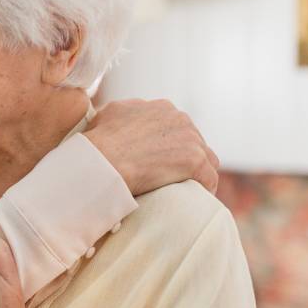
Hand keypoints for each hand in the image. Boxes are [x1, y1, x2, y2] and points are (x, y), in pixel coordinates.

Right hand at [84, 99, 219, 194]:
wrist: (102, 161)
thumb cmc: (98, 143)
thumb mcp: (108, 115)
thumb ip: (123, 115)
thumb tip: (119, 120)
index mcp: (161, 107)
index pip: (177, 127)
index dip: (170, 146)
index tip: (161, 161)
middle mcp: (179, 118)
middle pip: (193, 141)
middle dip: (184, 158)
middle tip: (170, 178)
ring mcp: (190, 138)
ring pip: (206, 159)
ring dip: (196, 173)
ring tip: (184, 190)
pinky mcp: (195, 160)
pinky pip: (209, 178)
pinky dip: (203, 189)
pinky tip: (194, 200)